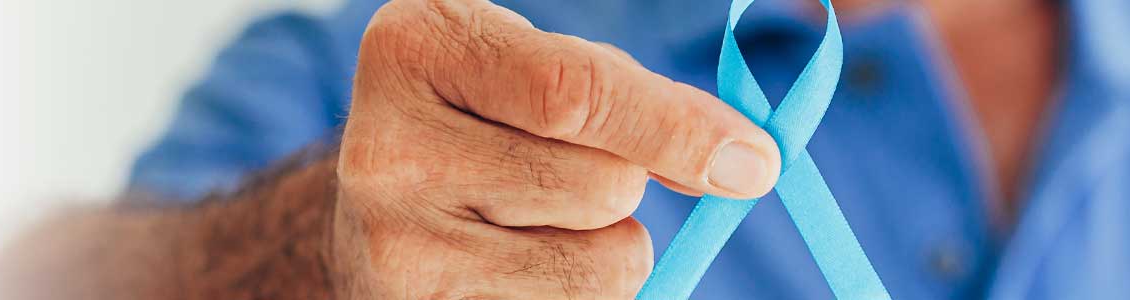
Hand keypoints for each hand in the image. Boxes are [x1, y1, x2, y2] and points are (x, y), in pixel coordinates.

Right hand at [330, 0, 783, 297]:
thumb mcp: (533, 65)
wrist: (375, 208)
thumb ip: (632, 97)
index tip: (753, 159)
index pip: (575, 93)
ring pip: (601, 268)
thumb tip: (743, 164)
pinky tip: (519, 267)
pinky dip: (577, 295)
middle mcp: (388, 153)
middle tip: (569, 168)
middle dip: (627, 183)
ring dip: (606, 248)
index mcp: (417, 50)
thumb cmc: (479, 117)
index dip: (677, 129)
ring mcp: (398, 252)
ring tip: (538, 221)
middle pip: (604, 186)